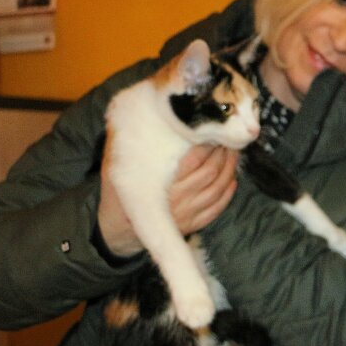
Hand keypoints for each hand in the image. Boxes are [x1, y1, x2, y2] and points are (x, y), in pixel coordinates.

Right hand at [98, 144, 239, 256]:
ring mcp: (188, 214)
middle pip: (210, 172)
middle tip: (226, 138)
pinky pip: (218, 208)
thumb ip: (125, 145)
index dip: (207, 145)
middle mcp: (178, 200)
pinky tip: (232, 179)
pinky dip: (228, 192)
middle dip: (222, 153)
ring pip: (218, 188)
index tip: (211, 132)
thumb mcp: (113, 167)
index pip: (194, 160)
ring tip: (232, 153)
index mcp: (161, 184)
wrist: (118, 230)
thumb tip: (136, 114)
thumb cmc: (117, 194)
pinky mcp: (194, 224)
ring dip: (229, 169)